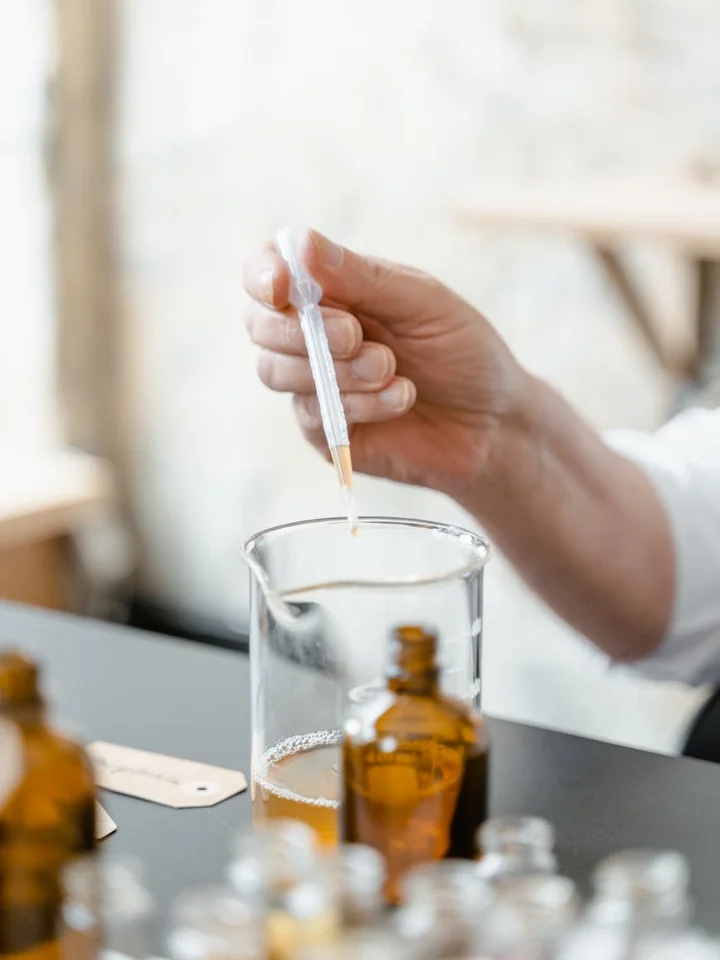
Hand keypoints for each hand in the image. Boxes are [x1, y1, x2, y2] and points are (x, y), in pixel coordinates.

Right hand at [244, 230, 525, 498]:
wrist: (494, 422)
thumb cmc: (462, 351)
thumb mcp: (421, 302)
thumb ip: (360, 276)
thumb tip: (296, 244)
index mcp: (332, 291)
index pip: (269, 272)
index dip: (264, 275)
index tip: (282, 285)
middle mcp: (312, 335)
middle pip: (259, 324)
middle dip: (302, 329)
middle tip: (356, 336)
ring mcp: (314, 385)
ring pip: (275, 370)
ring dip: (335, 369)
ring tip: (391, 369)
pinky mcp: (325, 431)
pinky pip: (313, 414)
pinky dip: (359, 403)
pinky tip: (401, 399)